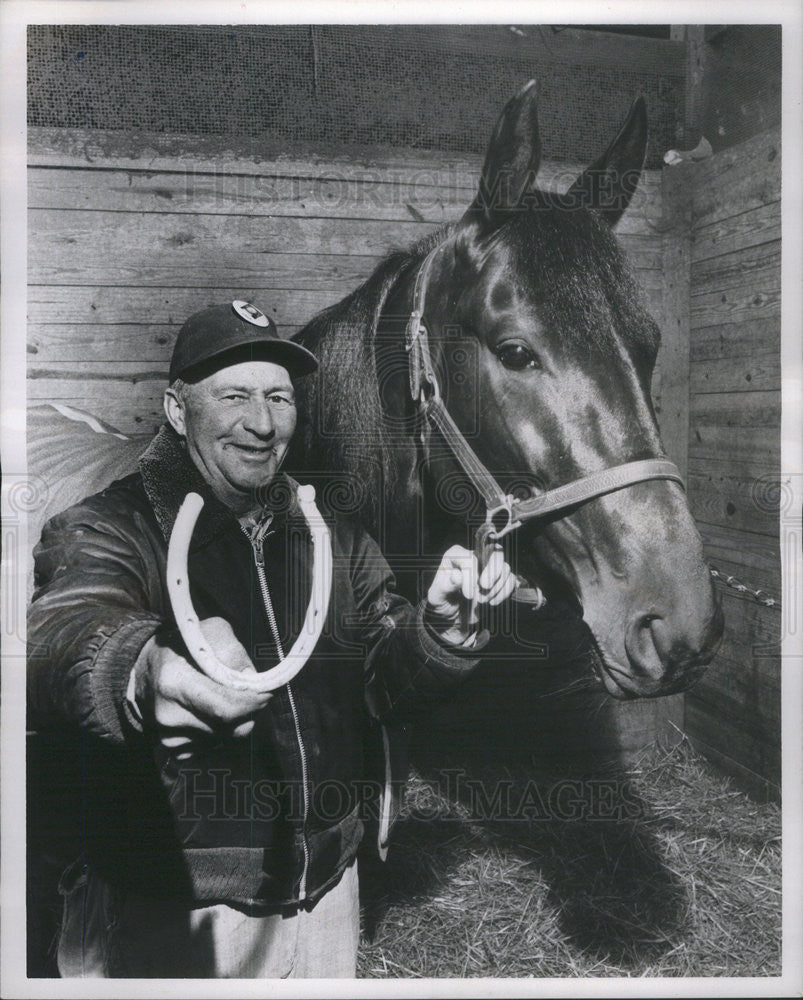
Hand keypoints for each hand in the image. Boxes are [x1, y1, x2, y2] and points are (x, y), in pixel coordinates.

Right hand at [131, 617, 270, 747]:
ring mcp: (169, 737)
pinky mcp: (173, 751)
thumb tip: (252, 680)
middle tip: (253, 695)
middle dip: (249, 711)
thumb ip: (233, 652)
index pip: (226, 707)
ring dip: (236, 721)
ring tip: (223, 699)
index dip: (253, 702)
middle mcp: (169, 715)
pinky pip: (214, 747)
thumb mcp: (209, 632)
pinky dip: (221, 731)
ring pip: (226, 738)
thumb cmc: (182, 647)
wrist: (144, 671)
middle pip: (230, 727)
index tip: (267, 693)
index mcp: (174, 682)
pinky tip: (210, 713)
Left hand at [426, 544, 515, 645]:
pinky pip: (511, 579)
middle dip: (493, 571)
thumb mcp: (437, 597)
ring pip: (505, 567)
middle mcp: (474, 556)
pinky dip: (505, 592)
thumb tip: (457, 576)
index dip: (471, 575)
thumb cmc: (442, 603)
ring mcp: (488, 567)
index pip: (469, 558)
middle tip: (485, 588)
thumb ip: (445, 586)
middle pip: (493, 552)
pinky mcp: (499, 579)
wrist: (452, 617)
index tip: (469, 595)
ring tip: (483, 601)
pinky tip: (493, 602)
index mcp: (455, 556)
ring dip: (497, 587)